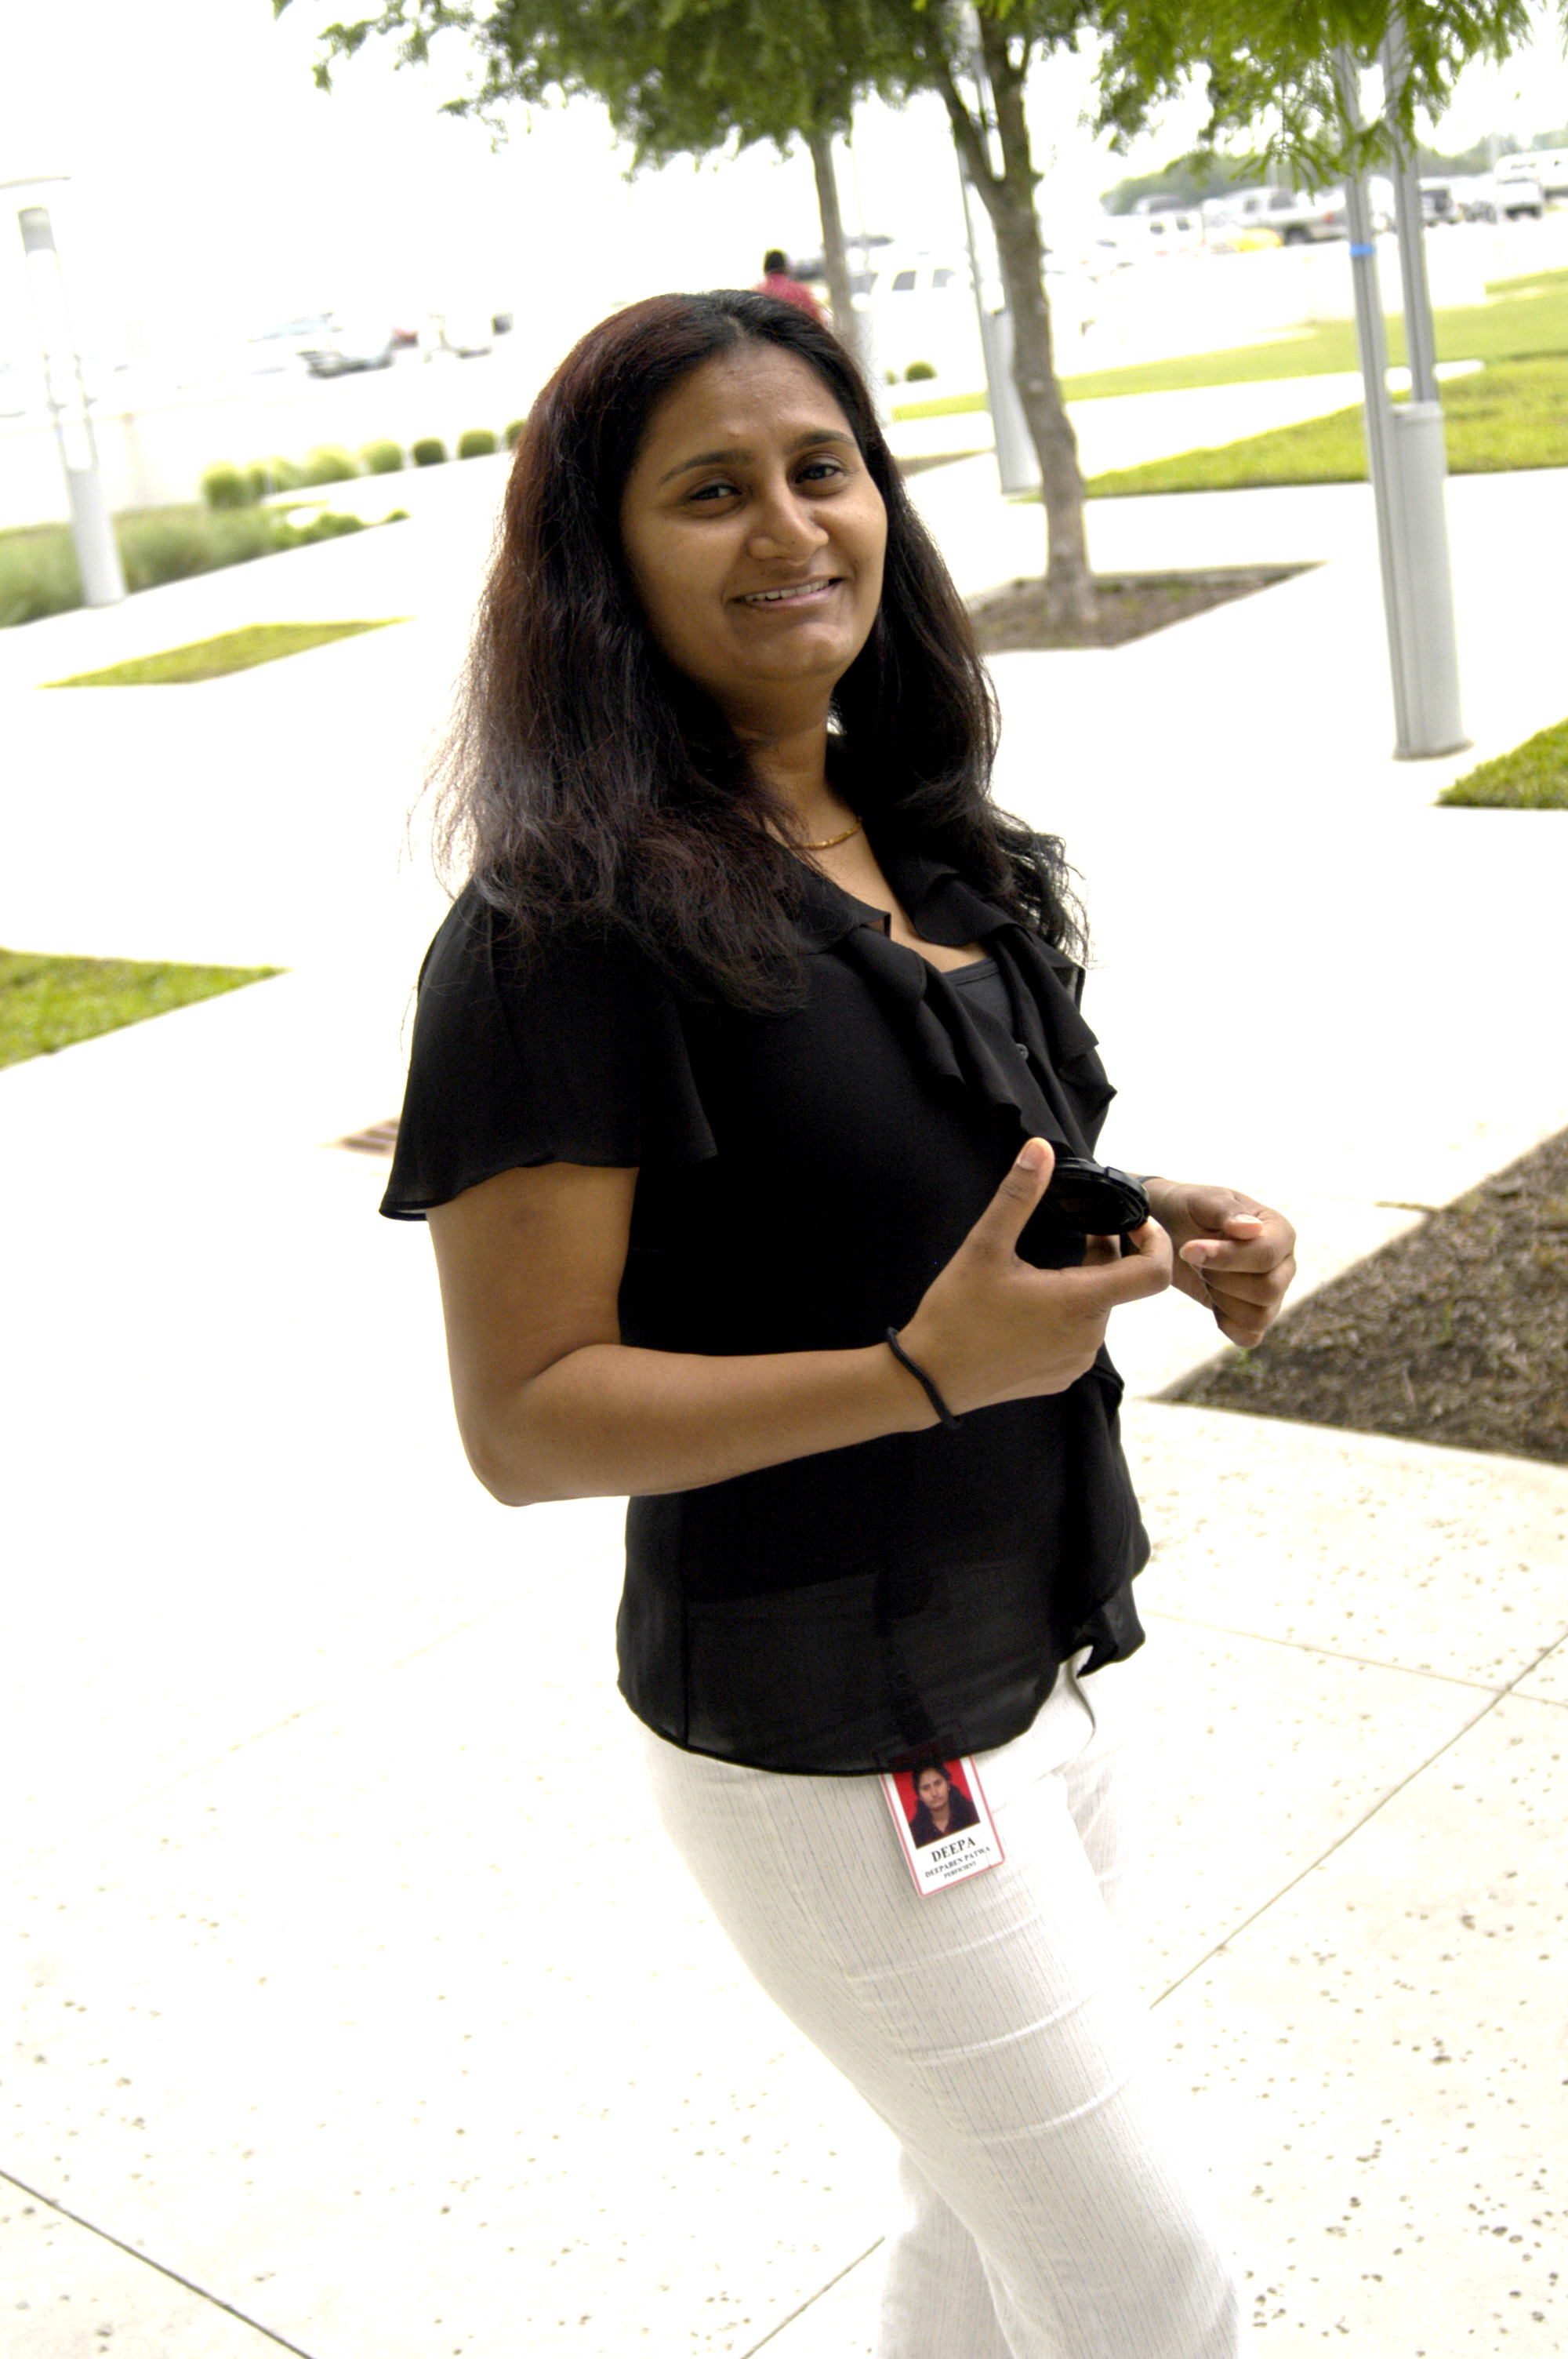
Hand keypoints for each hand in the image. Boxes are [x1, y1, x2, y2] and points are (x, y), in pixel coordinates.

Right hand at [897, 1139, 1172, 1415]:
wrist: (930, 1381)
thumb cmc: (956, 1315)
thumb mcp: (985, 1247)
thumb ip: (1018, 1195)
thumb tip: (1040, 1148)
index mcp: (1079, 1302)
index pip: (1153, 1273)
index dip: (1154, 1241)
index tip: (1133, 1222)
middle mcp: (1089, 1337)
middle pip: (1119, 1286)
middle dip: (1105, 1256)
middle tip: (1080, 1230)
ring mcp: (1076, 1361)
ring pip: (1097, 1310)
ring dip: (1083, 1285)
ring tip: (1045, 1270)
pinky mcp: (1062, 1377)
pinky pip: (1079, 1337)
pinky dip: (1067, 1315)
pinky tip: (1030, 1307)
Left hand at [1143, 1177, 1296, 1348]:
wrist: (1168, 1229)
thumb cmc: (1188, 1210)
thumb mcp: (1201, 1200)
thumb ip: (1226, 1212)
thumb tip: (1251, 1229)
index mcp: (1280, 1232)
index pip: (1266, 1255)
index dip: (1226, 1258)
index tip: (1188, 1249)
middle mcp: (1284, 1264)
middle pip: (1267, 1291)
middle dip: (1221, 1279)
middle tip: (1196, 1259)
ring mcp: (1274, 1293)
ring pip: (1259, 1317)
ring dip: (1221, 1299)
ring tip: (1205, 1274)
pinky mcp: (1256, 1316)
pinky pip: (1250, 1336)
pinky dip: (1226, 1323)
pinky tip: (1209, 1296)